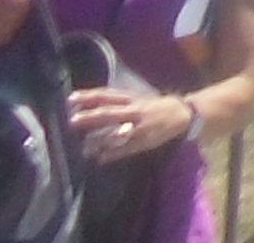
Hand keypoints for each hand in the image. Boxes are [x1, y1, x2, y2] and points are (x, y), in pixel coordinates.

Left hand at [67, 88, 195, 165]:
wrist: (182, 113)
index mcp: (131, 98)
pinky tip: (100, 158)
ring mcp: (139, 126)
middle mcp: (134, 110)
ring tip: (85, 147)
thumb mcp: (137, 99)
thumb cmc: (154, 105)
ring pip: (117, 132)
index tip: (71, 99)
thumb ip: (117, 103)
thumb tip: (91, 105)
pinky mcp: (144, 141)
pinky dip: (114, 153)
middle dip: (92, 117)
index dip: (89, 96)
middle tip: (73, 120)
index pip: (107, 95)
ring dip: (100, 139)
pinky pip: (127, 148)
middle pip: (110, 113)